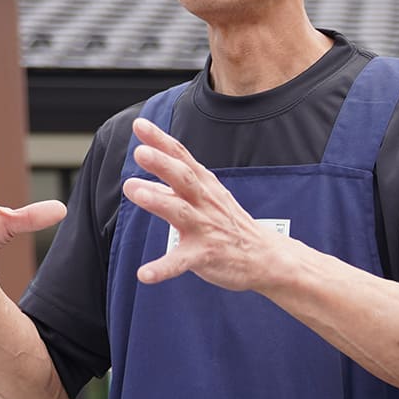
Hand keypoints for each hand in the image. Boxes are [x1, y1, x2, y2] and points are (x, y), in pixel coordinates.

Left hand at [122, 116, 288, 290]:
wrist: (265, 256)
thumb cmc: (230, 223)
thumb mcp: (207, 197)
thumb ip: (176, 188)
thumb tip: (144, 179)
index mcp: (204, 185)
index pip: (181, 157)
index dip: (160, 140)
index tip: (139, 124)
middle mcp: (205, 202)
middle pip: (183, 178)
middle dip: (162, 164)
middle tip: (140, 152)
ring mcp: (206, 228)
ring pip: (180, 212)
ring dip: (157, 200)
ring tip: (133, 190)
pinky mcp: (206, 255)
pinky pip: (181, 262)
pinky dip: (162, 268)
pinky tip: (144, 274)